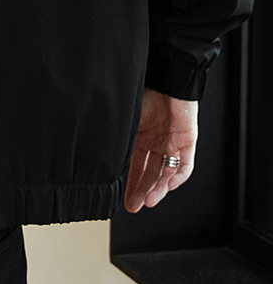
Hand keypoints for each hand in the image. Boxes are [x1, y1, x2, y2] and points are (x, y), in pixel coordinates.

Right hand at [124, 87, 197, 212]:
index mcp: (138, 135)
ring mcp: (171, 142)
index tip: (122, 199)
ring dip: (157, 188)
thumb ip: (117, 139)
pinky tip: (168, 186)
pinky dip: (177, 176)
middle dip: (142, 191)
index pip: (134, 165)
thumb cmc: (142, 90)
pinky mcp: (186, 140)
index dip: (129, 183)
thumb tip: (96, 155)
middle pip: (149, 173)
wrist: (165, 76)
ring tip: (148, 201)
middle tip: (133, 206)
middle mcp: (155, 141)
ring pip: (166, 172)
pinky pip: (184, 164)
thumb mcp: (124, 119)